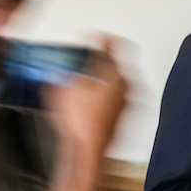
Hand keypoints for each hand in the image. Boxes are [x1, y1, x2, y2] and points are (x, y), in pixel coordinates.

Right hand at [46, 36, 127, 157]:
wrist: (88, 152)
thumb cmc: (82, 125)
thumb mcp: (63, 90)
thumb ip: (64, 73)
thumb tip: (60, 70)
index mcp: (117, 75)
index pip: (118, 44)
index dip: (102, 37)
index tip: (92, 37)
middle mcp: (129, 88)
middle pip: (118, 63)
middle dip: (100, 59)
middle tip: (86, 59)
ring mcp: (129, 103)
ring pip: (117, 81)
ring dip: (101, 77)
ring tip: (84, 81)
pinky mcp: (125, 115)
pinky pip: (116, 96)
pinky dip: (103, 93)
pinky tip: (88, 100)